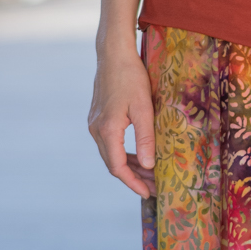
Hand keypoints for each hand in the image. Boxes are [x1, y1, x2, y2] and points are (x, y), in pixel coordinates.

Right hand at [88, 46, 156, 196]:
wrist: (113, 55)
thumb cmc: (131, 77)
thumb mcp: (144, 108)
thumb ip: (146, 138)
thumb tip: (149, 166)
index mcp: (107, 130)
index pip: (118, 167)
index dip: (133, 183)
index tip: (149, 193)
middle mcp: (96, 130)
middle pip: (114, 164)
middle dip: (134, 178)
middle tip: (155, 187)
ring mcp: (95, 125)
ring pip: (112, 155)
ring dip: (130, 166)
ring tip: (150, 175)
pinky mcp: (98, 119)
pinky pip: (110, 144)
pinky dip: (124, 154)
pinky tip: (139, 156)